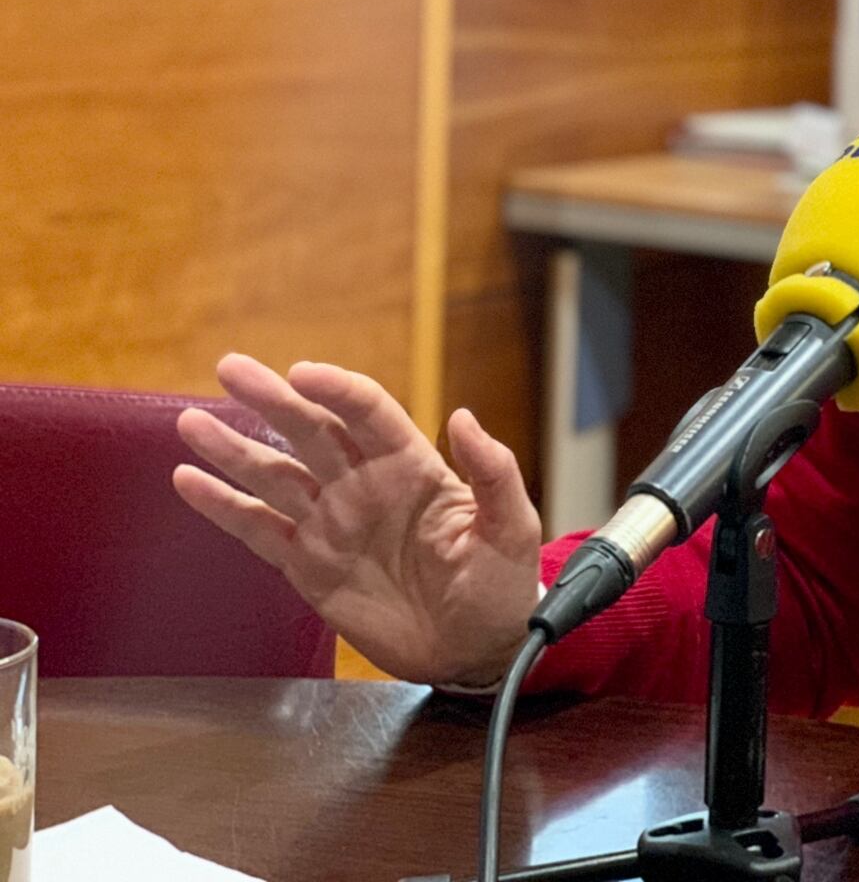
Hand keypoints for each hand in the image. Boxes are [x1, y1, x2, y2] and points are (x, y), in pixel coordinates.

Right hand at [173, 353, 541, 685]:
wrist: (475, 651)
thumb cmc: (501, 584)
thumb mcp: (510, 528)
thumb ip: (492, 473)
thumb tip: (464, 417)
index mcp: (412, 467)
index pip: (368, 414)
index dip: (335, 390)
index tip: (301, 372)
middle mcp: (364, 485)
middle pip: (311, 431)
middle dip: (271, 399)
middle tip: (230, 367)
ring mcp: (331, 523)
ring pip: (275, 474)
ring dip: (234, 448)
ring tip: (190, 421)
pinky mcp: (307, 565)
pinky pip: (258, 529)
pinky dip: (222, 506)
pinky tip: (189, 480)